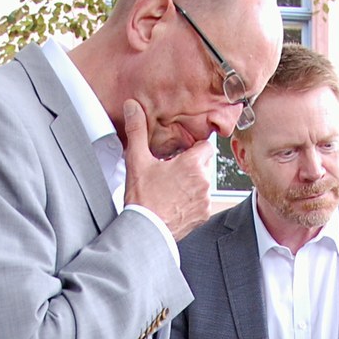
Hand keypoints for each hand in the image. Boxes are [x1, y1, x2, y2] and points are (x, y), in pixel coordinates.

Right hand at [122, 99, 214, 239]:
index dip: (192, 148)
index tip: (180, 153)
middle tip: (172, 170)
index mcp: (192, 164)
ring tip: (172, 187)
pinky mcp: (204, 214)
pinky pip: (203, 200)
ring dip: (193, 182)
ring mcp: (205, 199)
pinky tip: (176, 201)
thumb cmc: (143, 199)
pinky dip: (193, 199)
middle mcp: (204, 181)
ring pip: (205, 182)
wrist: (146, 230)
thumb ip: (137, 130)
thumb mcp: (137, 160)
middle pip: (206, 163)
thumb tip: (133, 108)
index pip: (205, 145)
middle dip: (192, 164)